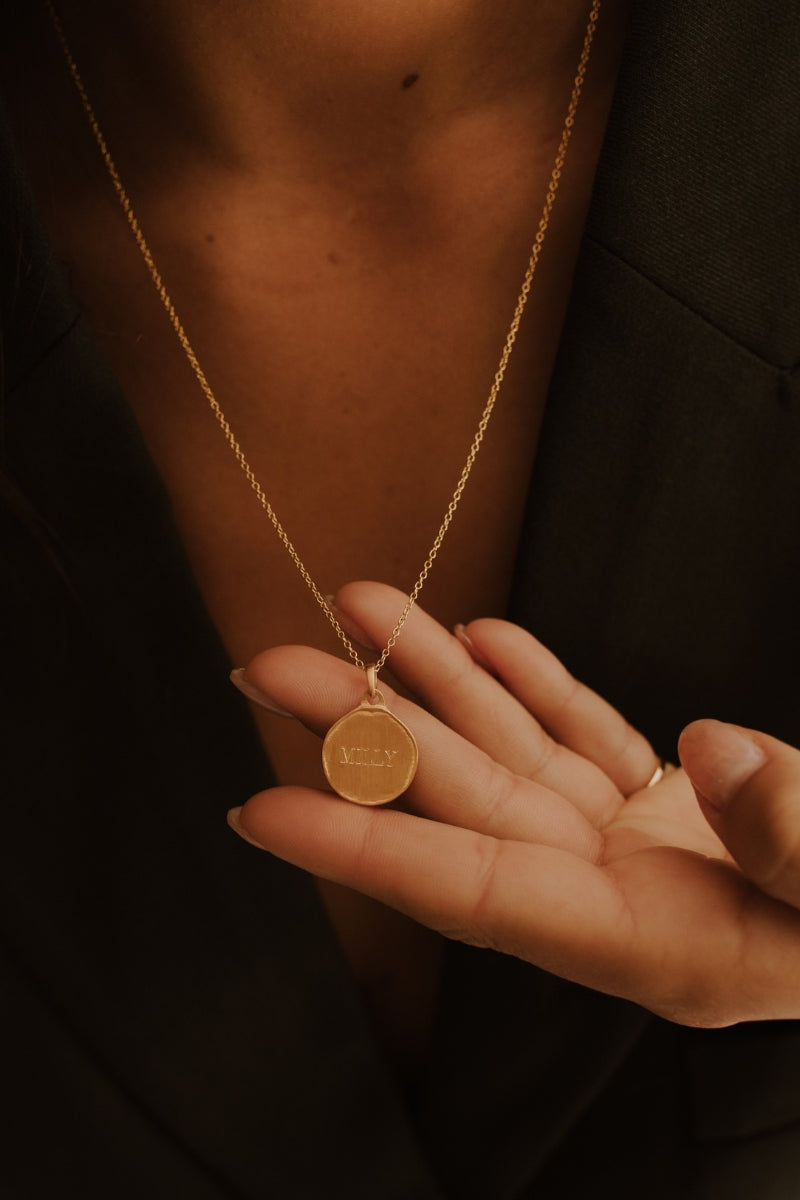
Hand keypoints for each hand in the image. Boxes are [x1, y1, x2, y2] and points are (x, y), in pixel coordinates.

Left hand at [229, 582, 799, 1025]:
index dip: (366, 854)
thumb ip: (792, 840)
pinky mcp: (664, 799)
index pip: (478, 896)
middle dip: (369, 731)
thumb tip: (711, 750)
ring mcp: (637, 842)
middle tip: (273, 663)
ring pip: (511, 751)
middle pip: (467, 805)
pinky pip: (580, 734)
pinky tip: (477, 637)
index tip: (262, 811)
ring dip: (433, 679)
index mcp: (655, 947)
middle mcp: (620, 893)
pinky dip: (530, 683)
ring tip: (362, 607)